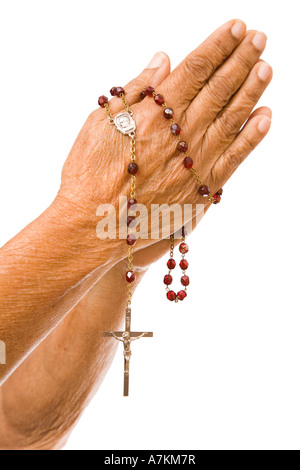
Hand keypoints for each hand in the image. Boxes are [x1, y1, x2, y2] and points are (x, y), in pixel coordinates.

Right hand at [57, 19, 271, 263]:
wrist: (93, 226)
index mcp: (155, 112)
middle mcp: (181, 133)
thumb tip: (163, 61)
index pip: (196, 68)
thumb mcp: (101, 122)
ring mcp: (195, 162)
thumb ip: (134, 90)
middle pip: (219, 88)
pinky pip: (233, 159)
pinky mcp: (202, 190)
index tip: (238, 28)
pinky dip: (252, 138)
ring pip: (232, 119)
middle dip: (241, 60)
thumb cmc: (89, 174)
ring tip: (266, 68)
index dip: (219, 46)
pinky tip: (266, 118)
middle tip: (260, 38)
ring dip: (252, 91)